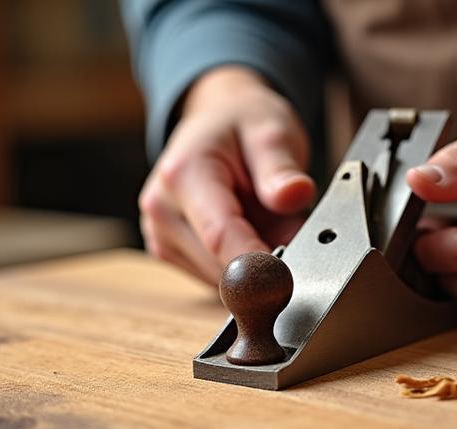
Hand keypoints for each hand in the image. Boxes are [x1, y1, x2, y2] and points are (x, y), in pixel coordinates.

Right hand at [139, 67, 315, 284]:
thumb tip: (296, 194)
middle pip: (221, 263)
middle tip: (292, 226)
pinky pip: (215, 278)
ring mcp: (160, 234)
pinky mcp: (168, 251)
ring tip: (265, 219)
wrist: (216, 121)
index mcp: (183, 174)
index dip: (257, 264)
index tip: (290, 278)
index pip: (220, 236)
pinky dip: (240, 266)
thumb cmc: (242, 124)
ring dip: (252, 263)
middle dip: (263, 260)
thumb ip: (281, 168)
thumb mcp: (271, 131)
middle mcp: (162, 209)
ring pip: (220, 278)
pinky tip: (249, 231)